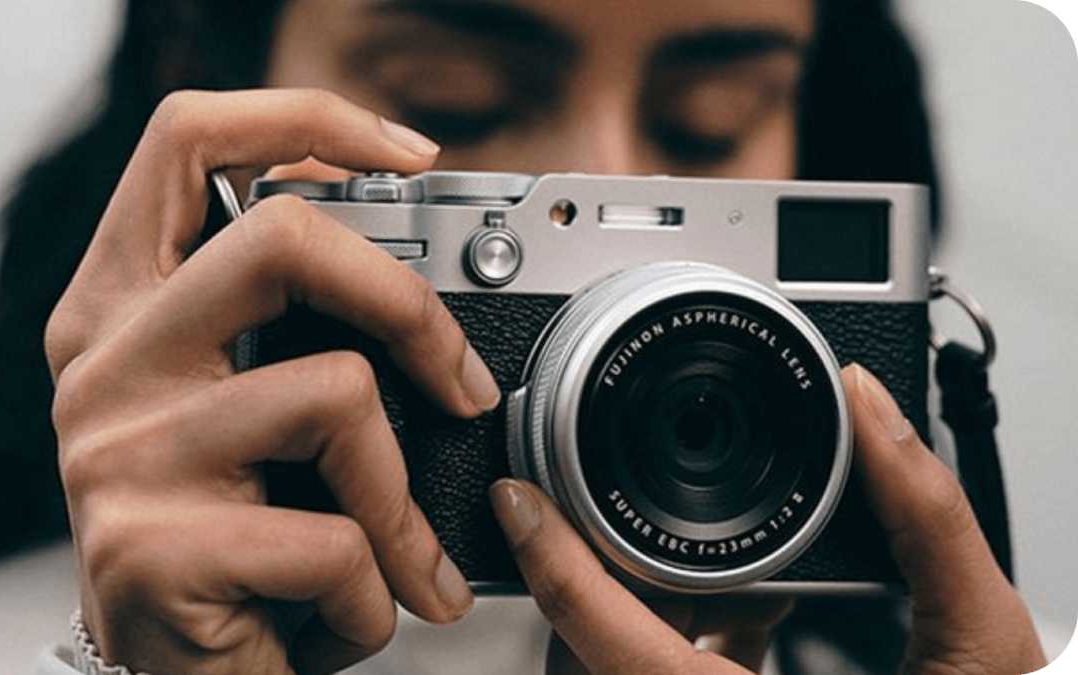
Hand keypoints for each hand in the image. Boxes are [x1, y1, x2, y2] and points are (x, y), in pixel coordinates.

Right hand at [45, 89, 498, 674]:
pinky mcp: (150, 550)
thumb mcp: (247, 419)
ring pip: (336, 396)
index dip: (306, 122)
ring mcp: (119, 453)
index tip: (407, 152)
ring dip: (403, 502)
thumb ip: (292, 334)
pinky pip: (332, 538)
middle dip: (409, 305)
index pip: (187, 143)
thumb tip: (417, 289)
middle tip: (463, 385)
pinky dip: (378, 594)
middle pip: (278, 235)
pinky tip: (346, 618)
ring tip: (401, 560)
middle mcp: (107, 364)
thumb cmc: (232, 550)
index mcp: (125, 308)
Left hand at [490, 363, 1047, 674]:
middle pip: (593, 659)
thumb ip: (930, 524)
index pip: (611, 643)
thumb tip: (874, 409)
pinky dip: (682, 634)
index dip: (554, 562)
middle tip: (582, 503)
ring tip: (675, 541)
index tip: (516, 498)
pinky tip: (742, 600)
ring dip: (633, 607)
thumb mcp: (982, 649)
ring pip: (621, 671)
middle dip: (582, 579)